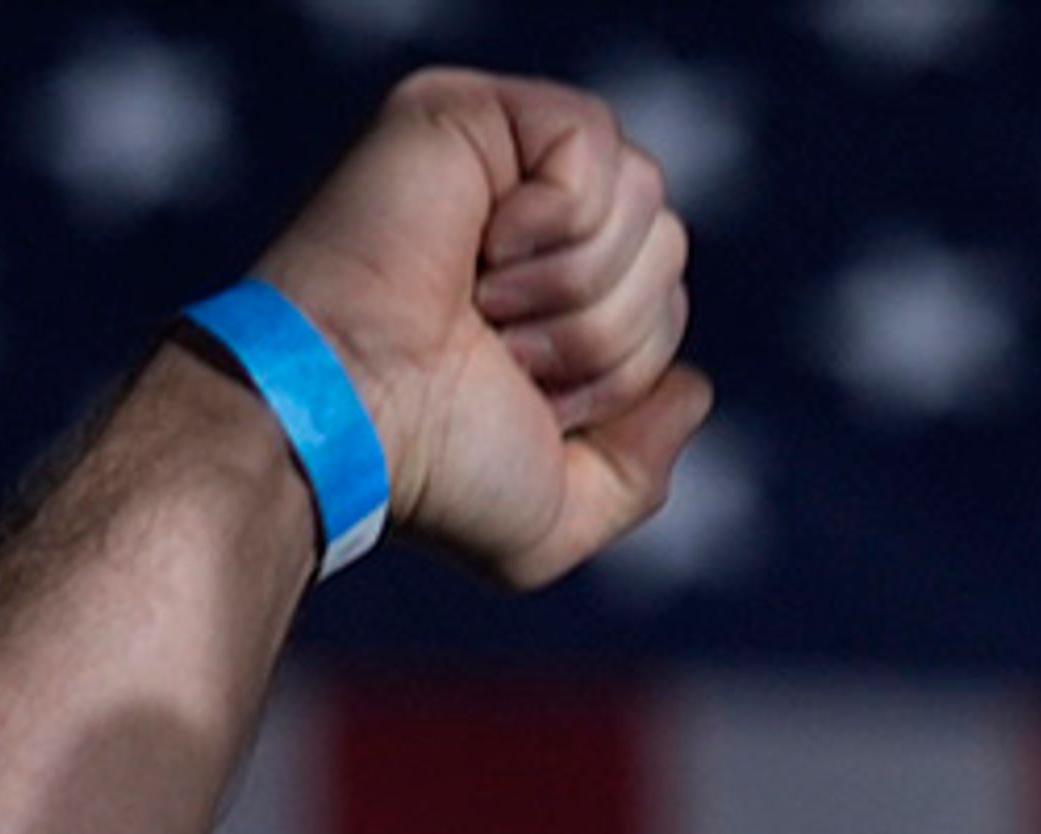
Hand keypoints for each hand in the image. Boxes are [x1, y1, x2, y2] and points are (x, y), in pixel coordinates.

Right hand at [245, 67, 708, 587]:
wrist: (348, 417)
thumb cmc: (432, 468)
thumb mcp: (558, 515)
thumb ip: (643, 472)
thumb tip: (692, 388)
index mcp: (548, 299)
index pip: (667, 304)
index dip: (625, 368)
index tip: (528, 393)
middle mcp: (525, 221)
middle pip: (669, 246)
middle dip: (606, 331)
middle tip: (502, 349)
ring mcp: (495, 159)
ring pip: (645, 199)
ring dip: (577, 285)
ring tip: (484, 304)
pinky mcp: (467, 111)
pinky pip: (594, 146)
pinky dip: (557, 219)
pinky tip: (480, 248)